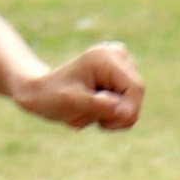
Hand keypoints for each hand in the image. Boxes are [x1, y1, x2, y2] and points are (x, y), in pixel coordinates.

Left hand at [14, 42, 140, 132]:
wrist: (42, 92)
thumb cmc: (52, 96)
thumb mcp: (71, 103)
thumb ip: (99, 106)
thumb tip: (126, 111)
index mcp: (106, 57)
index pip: (136, 88)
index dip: (127, 111)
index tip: (105, 125)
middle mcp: (118, 54)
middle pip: (137, 95)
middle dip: (118, 115)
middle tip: (94, 121)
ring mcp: (122, 62)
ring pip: (134, 101)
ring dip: (113, 115)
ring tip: (90, 112)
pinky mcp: (122, 73)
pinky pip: (129, 103)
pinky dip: (113, 113)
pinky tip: (95, 108)